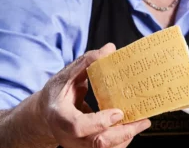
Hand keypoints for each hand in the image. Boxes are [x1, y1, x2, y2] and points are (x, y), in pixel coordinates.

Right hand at [36, 42, 151, 147]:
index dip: (99, 122)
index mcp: (60, 117)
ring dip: (126, 137)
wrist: (45, 115)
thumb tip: (110, 49)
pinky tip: (132, 127)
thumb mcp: (66, 76)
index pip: (78, 126)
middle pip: (97, 143)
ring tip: (142, 123)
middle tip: (142, 121)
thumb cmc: (57, 95)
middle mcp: (68, 137)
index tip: (118, 112)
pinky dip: (122, 140)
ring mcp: (78, 146)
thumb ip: (87, 63)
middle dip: (123, 133)